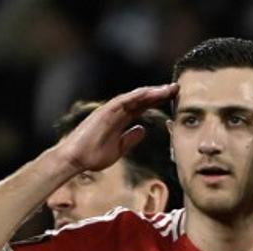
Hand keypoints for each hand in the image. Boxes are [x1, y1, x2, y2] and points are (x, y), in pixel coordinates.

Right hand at [53, 83, 178, 173]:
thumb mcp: (119, 148)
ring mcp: (110, 110)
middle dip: (159, 93)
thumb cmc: (93, 155)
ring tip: (168, 89)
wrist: (76, 159)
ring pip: (135, 97)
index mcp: (120, 119)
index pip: (142, 107)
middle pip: (141, 99)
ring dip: (151, 92)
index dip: (157, 102)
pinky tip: (150, 93)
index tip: (173, 99)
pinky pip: (123, 100)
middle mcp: (117, 111)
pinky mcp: (105, 112)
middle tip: (176, 88)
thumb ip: (130, 138)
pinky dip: (137, 96)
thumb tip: (142, 130)